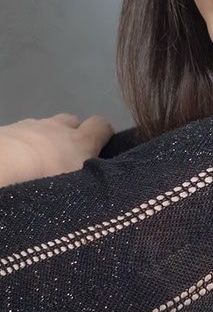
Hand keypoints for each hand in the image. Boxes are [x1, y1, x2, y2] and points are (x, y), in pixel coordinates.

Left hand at [0, 113, 114, 186]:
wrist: (1, 169)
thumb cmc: (46, 182)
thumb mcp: (81, 189)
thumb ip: (93, 181)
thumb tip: (100, 184)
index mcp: (81, 141)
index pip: (101, 125)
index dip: (103, 134)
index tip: (101, 149)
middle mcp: (57, 128)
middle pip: (70, 122)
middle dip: (71, 135)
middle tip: (65, 161)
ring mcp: (29, 127)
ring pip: (42, 128)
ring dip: (43, 142)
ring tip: (34, 167)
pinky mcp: (6, 131)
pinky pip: (19, 134)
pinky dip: (20, 146)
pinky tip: (15, 165)